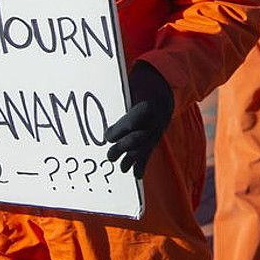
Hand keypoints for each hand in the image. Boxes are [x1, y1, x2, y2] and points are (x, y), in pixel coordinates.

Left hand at [105, 63, 174, 178]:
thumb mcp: (132, 84)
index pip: (134, 121)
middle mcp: (155, 120)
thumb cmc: (142, 84)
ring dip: (131, 159)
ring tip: (120, 168)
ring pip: (144, 147)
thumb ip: (120, 94)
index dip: (120, 130)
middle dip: (124, 148)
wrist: (164, 89)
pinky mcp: (155, 138)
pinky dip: (142, 164)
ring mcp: (157, 130)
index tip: (107, 137)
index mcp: (148, 104)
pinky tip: (136, 175)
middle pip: (139, 138)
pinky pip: (149, 152)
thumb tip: (95, 99)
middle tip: (110, 155)